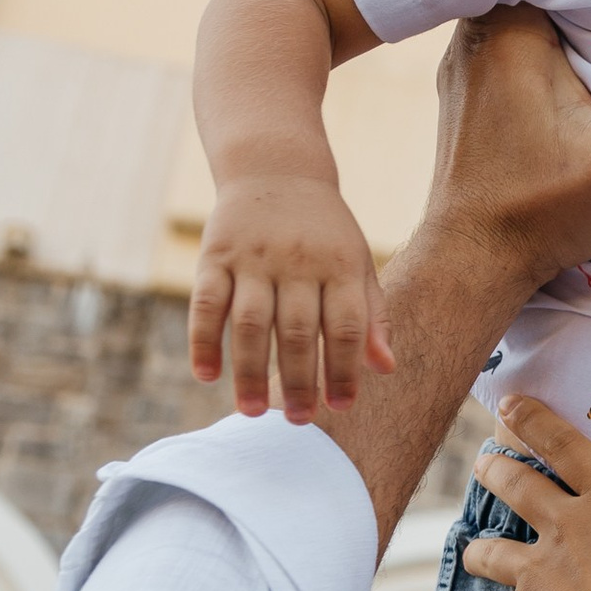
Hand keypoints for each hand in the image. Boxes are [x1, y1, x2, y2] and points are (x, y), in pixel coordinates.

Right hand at [191, 174, 392, 422]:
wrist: (276, 168)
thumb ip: (372, 314)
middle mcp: (296, 262)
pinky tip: (207, 376)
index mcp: (339, 265)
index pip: (346, 325)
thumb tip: (386, 368)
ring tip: (252, 412)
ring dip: (249, 371)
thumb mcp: (357, 262)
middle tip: (300, 421)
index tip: (341, 407)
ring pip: (250, 322)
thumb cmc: (325, 231)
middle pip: (297, 330)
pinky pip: (205, 303)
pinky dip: (203, 341)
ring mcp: (253, 258)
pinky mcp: (214, 255)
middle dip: (299, 380)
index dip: (344, 368)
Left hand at [464, 393, 590, 590]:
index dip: (532, 418)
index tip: (508, 402)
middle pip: (515, 485)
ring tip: (476, 549)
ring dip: (482, 547)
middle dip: (495, 469)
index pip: (563, 444)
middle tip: (484, 461)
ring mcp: (538, 574)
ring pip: (490, 549)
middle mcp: (564, 528)